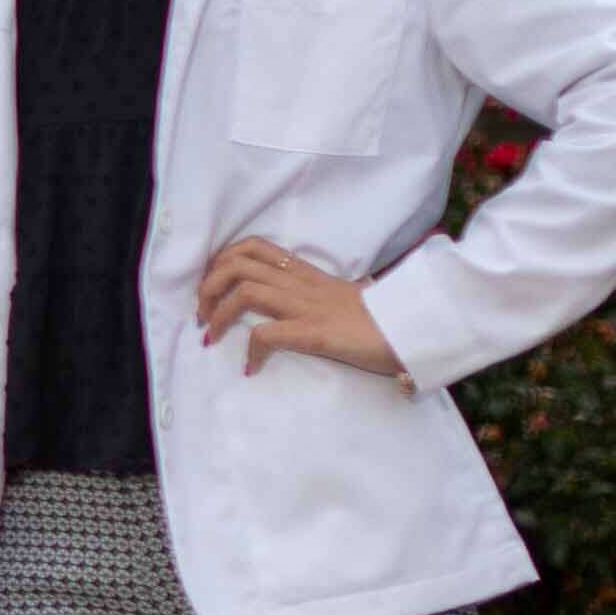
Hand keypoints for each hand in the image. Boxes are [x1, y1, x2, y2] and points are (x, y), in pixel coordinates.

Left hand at [196, 237, 403, 380]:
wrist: (413, 330)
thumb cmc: (381, 319)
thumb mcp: (343, 297)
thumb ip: (318, 294)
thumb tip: (301, 305)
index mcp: (307, 273)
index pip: (255, 247)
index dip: (222, 260)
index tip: (212, 285)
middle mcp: (302, 284)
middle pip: (237, 263)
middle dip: (208, 286)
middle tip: (202, 314)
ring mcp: (307, 306)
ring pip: (244, 291)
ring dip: (217, 314)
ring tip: (211, 337)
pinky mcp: (315, 333)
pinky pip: (266, 335)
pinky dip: (250, 352)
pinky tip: (251, 368)